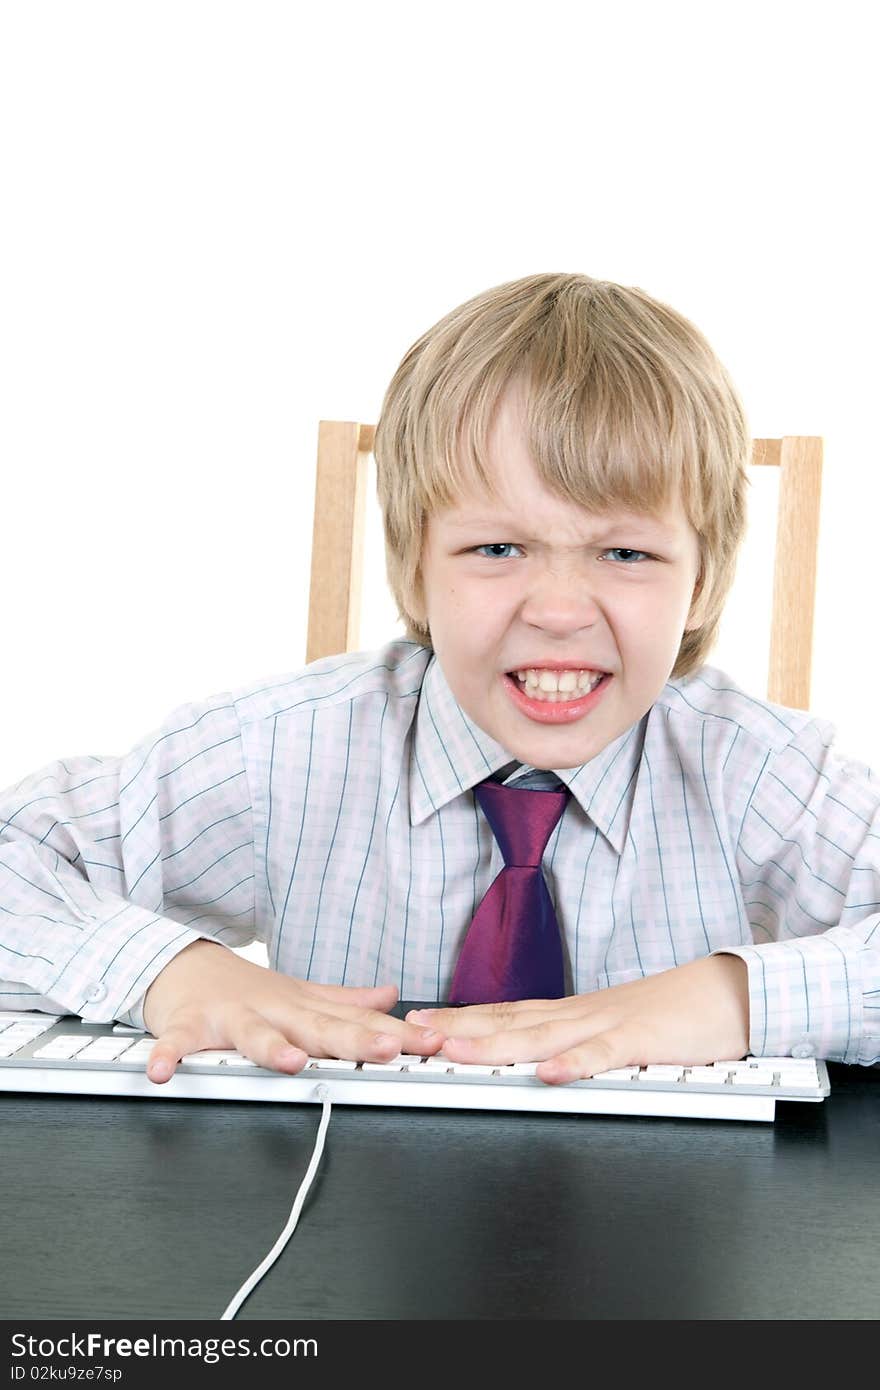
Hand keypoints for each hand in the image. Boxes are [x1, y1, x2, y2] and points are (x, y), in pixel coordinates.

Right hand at [142, 940, 443, 1082]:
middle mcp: (273, 1011)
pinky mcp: (187, 1024)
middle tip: (388, 1049)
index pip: (356, 1025)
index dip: (398, 1035)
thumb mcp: (301, 993)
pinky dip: (168, 1056)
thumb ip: (345, 1001)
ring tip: (291, 1062)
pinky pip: (177, 1043)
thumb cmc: (245, 989)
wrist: (181, 965)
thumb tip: (392, 996)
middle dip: (354, 1039)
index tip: (434, 1044)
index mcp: (302, 1008)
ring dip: (271, 1047)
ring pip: (252, 1034)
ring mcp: (230, 1017)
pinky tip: (163, 1072)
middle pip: (316, 1027)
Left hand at [406, 954, 749, 1084]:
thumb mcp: (613, 1028)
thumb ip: (576, 1043)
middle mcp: (580, 1014)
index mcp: (572, 1013)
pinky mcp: (643, 1040)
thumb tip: (538, 1059)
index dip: (461, 1019)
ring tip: (455, 1050)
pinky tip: (548, 1075)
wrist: (729, 992)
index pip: (505, 1014)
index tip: (420, 1023)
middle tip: (413, 1034)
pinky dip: (576, 1064)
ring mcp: (609, 1023)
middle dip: (459, 1028)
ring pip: (544, 1036)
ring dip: (496, 1044)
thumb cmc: (673, 1014)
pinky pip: (605, 1055)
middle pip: (510, 1021)